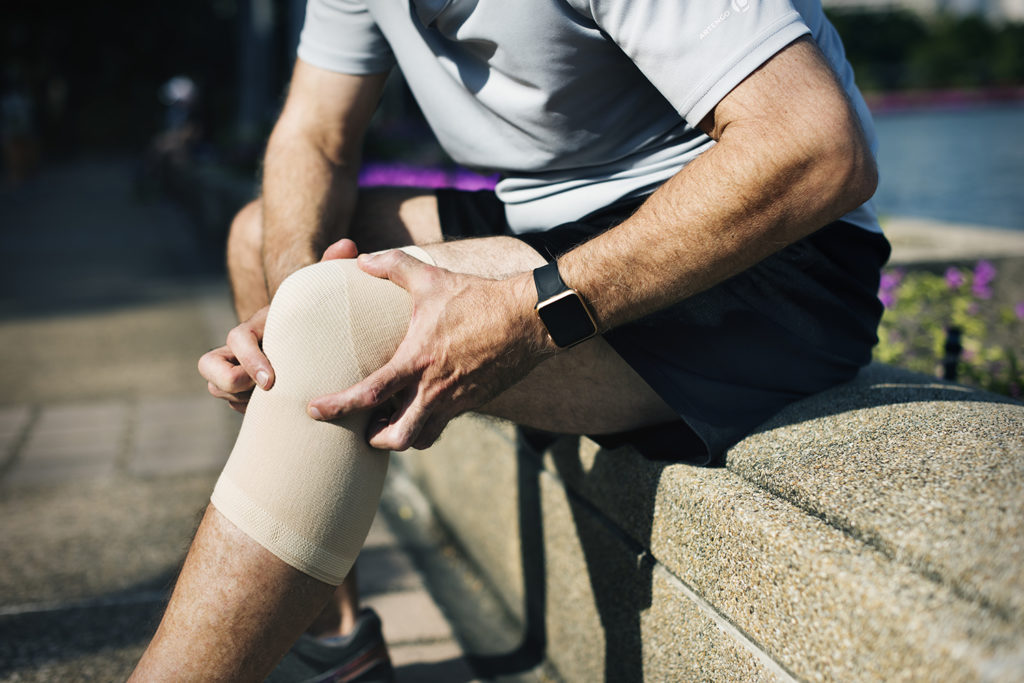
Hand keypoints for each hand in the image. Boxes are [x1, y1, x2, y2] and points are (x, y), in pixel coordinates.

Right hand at [199, 238, 360, 411]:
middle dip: (230, 383)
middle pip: (209, 367)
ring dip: (241, 399)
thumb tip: (347, 244)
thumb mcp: (323, 294)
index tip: (271, 381)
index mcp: (258, 325)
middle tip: (265, 393)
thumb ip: (330, 268)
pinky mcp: (244, 390)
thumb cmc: (319, 314)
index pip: (235, 340)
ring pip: (218, 388)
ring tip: (276, 402)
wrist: (314, 337)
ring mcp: (238, 368)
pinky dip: (251, 411)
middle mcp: (241, 347)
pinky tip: (281, 411)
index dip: (249, 360)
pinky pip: (234, 404)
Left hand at [307, 249, 552, 450]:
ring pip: (422, 439)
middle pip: (397, 437)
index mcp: (417, 360)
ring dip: (402, 436)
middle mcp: (434, 389)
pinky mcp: (473, 402)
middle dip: (374, 439)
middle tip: (363, 426)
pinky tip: (422, 407)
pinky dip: (427, 425)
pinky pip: (444, 424)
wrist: (528, 319)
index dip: (337, 406)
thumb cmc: (478, 298)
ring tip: (390, 421)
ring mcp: (456, 400)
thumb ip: (393, 265)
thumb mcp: (432, 278)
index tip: (314, 410)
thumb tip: (362, 259)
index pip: (369, 394)